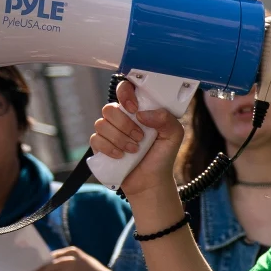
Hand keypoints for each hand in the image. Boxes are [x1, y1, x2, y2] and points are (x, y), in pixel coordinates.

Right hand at [89, 80, 183, 197]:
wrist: (151, 182)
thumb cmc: (162, 156)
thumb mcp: (174, 135)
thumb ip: (166, 119)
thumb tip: (142, 113)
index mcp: (138, 110)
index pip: (124, 89)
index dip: (125, 94)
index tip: (134, 108)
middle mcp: (121, 118)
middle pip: (110, 108)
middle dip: (125, 125)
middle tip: (140, 137)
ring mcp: (109, 132)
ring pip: (101, 124)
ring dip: (119, 138)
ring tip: (134, 150)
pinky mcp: (101, 147)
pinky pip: (96, 140)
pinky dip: (109, 148)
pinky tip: (121, 156)